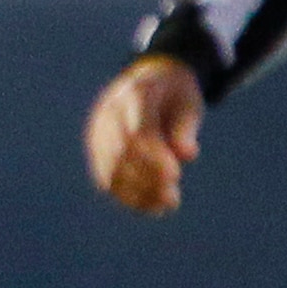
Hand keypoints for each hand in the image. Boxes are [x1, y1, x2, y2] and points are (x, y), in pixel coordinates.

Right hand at [85, 55, 202, 216]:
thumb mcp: (188, 102)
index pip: (138, 130)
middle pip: (121, 153)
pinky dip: (127, 197)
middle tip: (173, 199)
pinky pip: (107, 178)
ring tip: (164, 206)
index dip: (154, 156)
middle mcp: (109, 111)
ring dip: (136, 193)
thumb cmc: (174, 94)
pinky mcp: (98, 150)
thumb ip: (185, 127)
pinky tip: (151, 208)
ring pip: (110, 169)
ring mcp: (99, 131)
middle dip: (146, 179)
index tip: (174, 176)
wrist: (150, 79)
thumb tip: (187, 154)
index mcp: (134, 92)